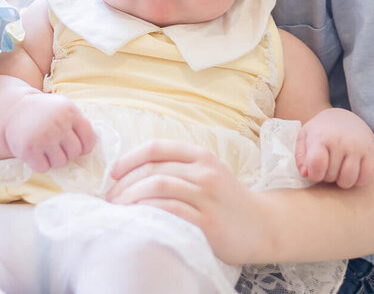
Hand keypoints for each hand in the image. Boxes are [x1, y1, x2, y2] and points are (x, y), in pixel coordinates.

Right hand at [3, 91, 96, 171]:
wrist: (13, 110)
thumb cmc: (43, 112)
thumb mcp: (62, 108)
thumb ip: (77, 124)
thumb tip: (90, 148)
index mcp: (70, 112)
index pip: (89, 139)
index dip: (84, 146)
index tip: (74, 144)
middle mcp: (59, 124)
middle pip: (75, 153)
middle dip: (67, 152)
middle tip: (55, 144)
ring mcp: (44, 137)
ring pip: (60, 163)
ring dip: (53, 160)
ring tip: (44, 147)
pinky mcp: (29, 149)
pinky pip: (44, 168)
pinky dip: (39, 164)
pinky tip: (34, 152)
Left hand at [105, 140, 271, 264]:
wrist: (263, 226)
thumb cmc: (226, 200)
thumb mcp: (207, 173)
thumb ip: (178, 168)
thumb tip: (132, 173)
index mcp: (201, 156)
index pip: (156, 148)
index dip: (129, 158)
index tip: (113, 173)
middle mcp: (204, 172)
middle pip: (153, 169)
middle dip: (124, 183)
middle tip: (110, 198)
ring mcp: (207, 196)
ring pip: (159, 187)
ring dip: (131, 198)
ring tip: (118, 210)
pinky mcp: (208, 222)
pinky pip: (170, 211)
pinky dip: (148, 213)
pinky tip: (138, 219)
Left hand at [295, 108, 373, 188]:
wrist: (344, 116)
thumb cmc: (321, 130)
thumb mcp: (305, 136)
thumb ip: (301, 156)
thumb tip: (305, 174)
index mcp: (321, 136)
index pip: (316, 165)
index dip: (314, 174)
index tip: (315, 172)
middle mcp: (340, 141)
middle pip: (331, 176)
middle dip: (327, 176)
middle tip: (328, 167)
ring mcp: (357, 146)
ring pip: (348, 180)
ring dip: (341, 181)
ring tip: (339, 171)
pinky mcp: (371, 151)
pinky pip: (366, 177)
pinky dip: (358, 180)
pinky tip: (352, 172)